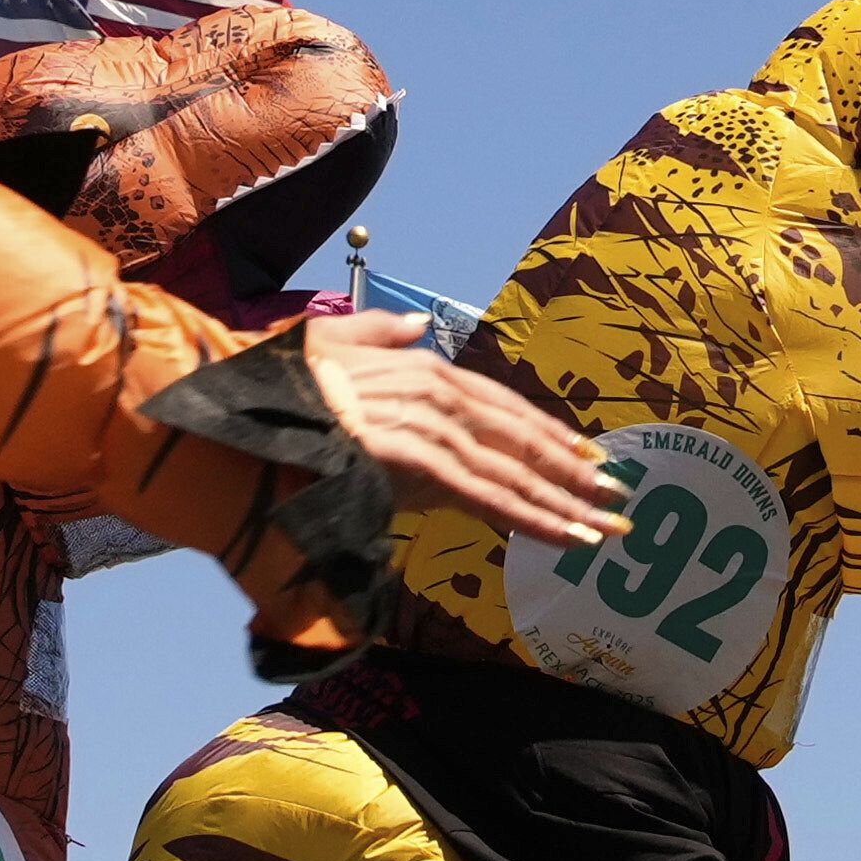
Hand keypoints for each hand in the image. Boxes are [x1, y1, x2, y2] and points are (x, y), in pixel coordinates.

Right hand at [300, 310, 618, 544]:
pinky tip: (567, 536)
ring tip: (605, 527)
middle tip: (618, 496)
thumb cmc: (279, 385)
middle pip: (520, 438)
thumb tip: (418, 324)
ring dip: (563, 504)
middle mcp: (438, 393)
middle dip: (573, 472)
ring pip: (512, 471)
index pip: (502, 406)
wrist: (242, 409)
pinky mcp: (419, 462)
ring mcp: (431, 427)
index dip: (548, 434)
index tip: (587, 457)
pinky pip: (487, 495)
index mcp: (424, 369)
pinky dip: (532, 518)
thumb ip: (380, 334)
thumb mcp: (332, 344)